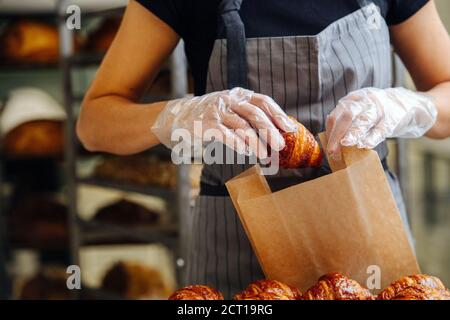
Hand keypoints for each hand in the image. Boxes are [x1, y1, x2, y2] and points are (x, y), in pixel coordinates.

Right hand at [152, 88, 297, 158]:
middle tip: (280, 146)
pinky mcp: (205, 124)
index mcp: (238, 94)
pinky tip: (247, 152)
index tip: (290, 129)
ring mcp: (216, 111)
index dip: (278, 115)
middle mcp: (228, 99)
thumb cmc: (209, 117)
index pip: (263, 101)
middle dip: (270, 131)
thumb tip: (276, 133)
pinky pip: (225, 135)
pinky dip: (238, 144)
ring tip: (265, 155)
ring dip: (256, 142)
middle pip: (255, 113)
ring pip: (242, 126)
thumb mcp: (230, 110)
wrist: (176, 117)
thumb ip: (248, 117)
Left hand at [326, 87, 436, 159]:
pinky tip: (364, 145)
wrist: (411, 105)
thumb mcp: (361, 112)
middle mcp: (365, 100)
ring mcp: (380, 107)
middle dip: (337, 134)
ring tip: (345, 144)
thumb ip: (347, 123)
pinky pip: (381, 127)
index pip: (336, 115)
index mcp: (354, 100)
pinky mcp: (394, 116)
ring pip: (364, 119)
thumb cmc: (379, 113)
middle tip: (332, 151)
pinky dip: (372, 137)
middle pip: (346, 115)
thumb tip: (329, 140)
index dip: (330, 132)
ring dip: (353, 133)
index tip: (327, 149)